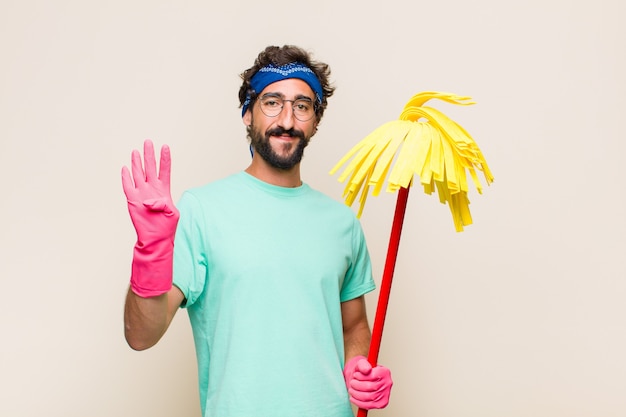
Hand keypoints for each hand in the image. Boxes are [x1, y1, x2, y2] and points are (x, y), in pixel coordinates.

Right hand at [122, 140, 178, 296]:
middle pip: (150, 168)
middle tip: (148, 142)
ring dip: (137, 163)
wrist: (156, 238)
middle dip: (149, 155)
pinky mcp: (132, 200)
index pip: (165, 171)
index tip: (165, 147)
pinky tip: (125, 168)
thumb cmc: (167, 227)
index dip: (165, 159)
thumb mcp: (173, 214)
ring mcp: (142, 193)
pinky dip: (126, 177)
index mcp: (164, 190)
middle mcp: (152, 189)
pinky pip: (128, 186)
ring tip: (136, 151)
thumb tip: (150, 201)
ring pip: (138, 174)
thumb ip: (164, 205)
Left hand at [343, 356, 392, 409]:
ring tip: (352, 389)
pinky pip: (369, 405)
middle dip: (358, 385)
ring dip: (356, 394)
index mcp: (385, 372)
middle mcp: (387, 383)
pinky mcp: (381, 403)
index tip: (356, 375)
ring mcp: (385, 394)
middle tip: (352, 382)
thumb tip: (367, 369)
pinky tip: (353, 397)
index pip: (373, 376)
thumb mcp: (360, 363)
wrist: (362, 378)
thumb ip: (363, 364)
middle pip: (371, 387)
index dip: (362, 377)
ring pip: (369, 397)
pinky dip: (358, 402)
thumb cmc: (362, 371)